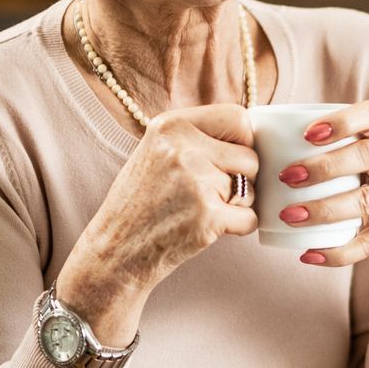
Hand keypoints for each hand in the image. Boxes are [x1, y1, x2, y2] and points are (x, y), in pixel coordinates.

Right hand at [58, 104, 259, 341]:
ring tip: (199, 210)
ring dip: (236, 204)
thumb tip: (253, 133)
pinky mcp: (208, 216)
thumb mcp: (158, 151)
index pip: (238, 118)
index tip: (229, 158)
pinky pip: (250, 217)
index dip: (243, 141)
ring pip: (251, 189)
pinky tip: (207, 228)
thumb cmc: (142, 202)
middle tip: (210, 193)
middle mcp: (182, 148)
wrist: (115, 250)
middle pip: (250, 157)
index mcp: (171, 125)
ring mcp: (196, 182)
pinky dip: (238, 227)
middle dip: (242, 178)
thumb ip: (199, 137)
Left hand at [274, 100, 368, 272]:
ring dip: (324, 209)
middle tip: (286, 176)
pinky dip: (338, 252)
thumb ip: (329, 139)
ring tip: (289, 215)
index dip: (341, 122)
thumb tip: (258, 136)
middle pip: (364, 157)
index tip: (307, 134)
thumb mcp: (364, 144)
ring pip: (364, 201)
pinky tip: (309, 254)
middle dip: (323, 167)